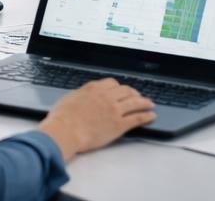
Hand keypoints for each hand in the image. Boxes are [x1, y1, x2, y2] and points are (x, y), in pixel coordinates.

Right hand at [38, 77, 155, 161]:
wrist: (66, 130)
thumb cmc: (62, 117)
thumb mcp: (69, 97)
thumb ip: (80, 94)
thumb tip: (82, 95)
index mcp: (94, 88)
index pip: (112, 83)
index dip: (119, 87)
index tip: (121, 90)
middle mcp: (107, 96)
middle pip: (126, 91)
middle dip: (134, 93)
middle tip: (138, 97)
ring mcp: (115, 110)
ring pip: (135, 102)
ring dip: (145, 102)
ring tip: (150, 104)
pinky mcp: (119, 124)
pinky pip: (137, 118)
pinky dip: (146, 116)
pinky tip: (151, 116)